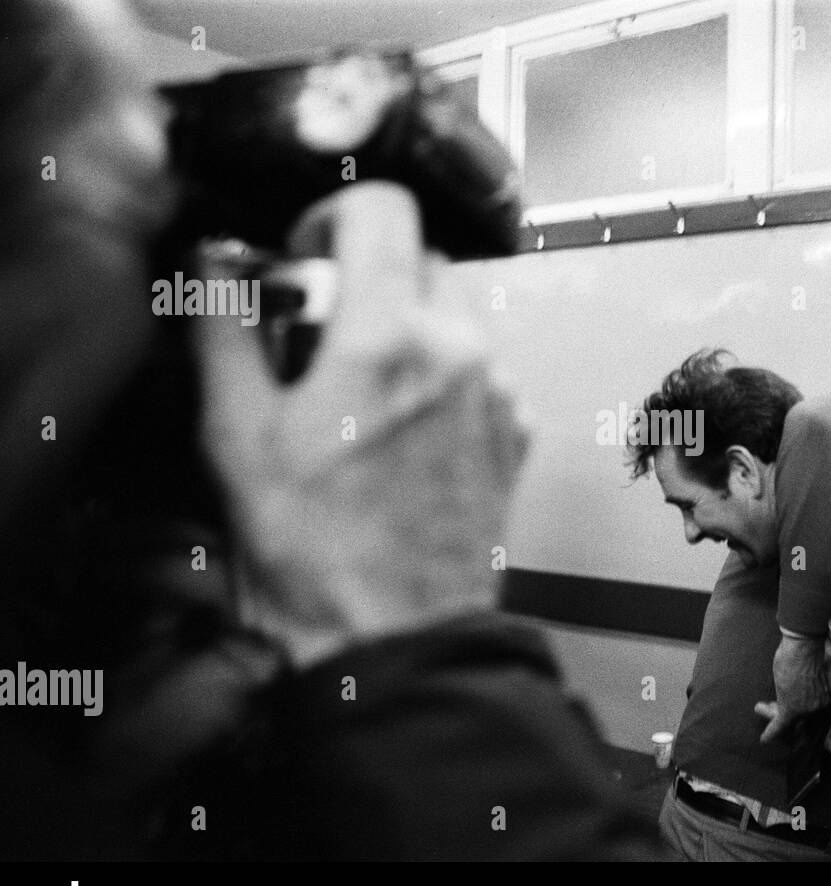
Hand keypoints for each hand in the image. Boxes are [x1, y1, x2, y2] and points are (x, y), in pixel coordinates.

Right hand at [194, 182, 529, 666]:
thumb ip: (225, 327)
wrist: (393, 633)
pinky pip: (479, 365)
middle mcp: (460, 352)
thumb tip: (214, 261)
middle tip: (320, 337)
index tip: (305, 259)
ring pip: (453, 311)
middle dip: (366, 278)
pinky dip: (441, 374)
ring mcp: (498, 392)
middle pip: (419, 256)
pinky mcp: (517, 428)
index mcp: (390, 338)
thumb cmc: (315, 548)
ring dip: (406, 325)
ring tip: (360, 394)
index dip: (332, 218)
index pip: (382, 207)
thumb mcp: (239, 434)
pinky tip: (402, 429)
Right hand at [755, 632, 829, 742]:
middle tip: (770, 708)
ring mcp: (805, 709)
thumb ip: (808, 683)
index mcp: (825, 696)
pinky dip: (771, 732)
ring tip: (760, 707)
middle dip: (785, 714)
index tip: (793, 714)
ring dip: (771, 715)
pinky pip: (779, 725)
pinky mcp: (790, 709)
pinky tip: (764, 738)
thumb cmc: (808, 650)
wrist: (803, 646)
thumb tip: (798, 685)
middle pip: (800, 719)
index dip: (801, 712)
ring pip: (786, 720)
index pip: (813, 712)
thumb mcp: (811, 670)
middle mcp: (818, 707)